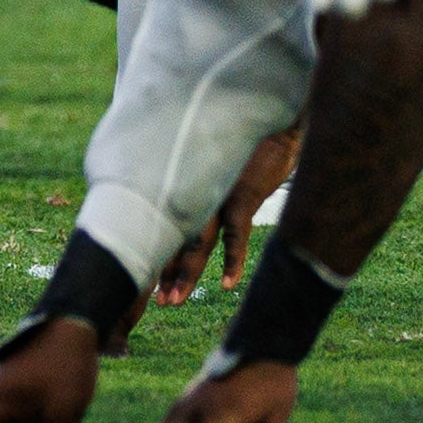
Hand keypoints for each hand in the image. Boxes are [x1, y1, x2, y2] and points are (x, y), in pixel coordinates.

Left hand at [155, 127, 299, 307]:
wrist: (272, 120)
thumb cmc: (248, 141)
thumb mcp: (221, 161)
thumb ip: (205, 180)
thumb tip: (194, 195)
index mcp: (189, 188)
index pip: (166, 226)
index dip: (159, 255)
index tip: (150, 283)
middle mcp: (197, 193)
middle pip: (174, 239)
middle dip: (166, 272)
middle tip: (160, 302)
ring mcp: (218, 196)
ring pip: (196, 242)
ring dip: (185, 273)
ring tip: (175, 300)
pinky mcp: (243, 196)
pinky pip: (236, 235)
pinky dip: (232, 261)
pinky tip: (226, 284)